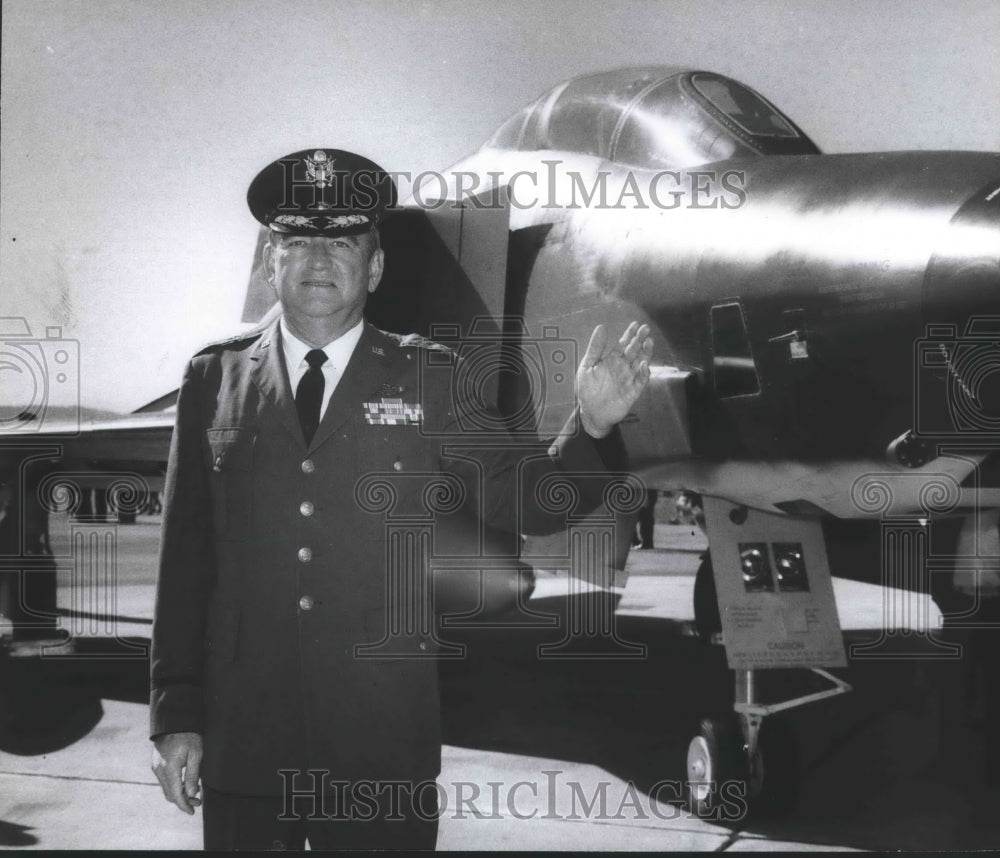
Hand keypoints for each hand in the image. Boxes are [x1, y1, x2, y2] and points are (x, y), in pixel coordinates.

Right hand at [152, 731, 202, 813]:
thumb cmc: (188, 735)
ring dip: (179, 793)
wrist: (174, 721)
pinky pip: (164, 780)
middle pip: (170, 794)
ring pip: (166, 788)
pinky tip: (185, 782)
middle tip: (198, 801)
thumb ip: (192, 775)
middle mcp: (159, 770)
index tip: (192, 811)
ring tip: (194, 792)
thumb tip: (192, 794)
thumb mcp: (196, 753)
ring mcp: (156, 767)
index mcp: (169, 768)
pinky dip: (174, 785)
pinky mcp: (156, 764)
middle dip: (183, 800)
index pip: (175, 794)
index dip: (184, 805)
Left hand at [576, 322, 652, 437]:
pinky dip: (644, 374)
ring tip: (649, 342)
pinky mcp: (632, 392)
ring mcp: (629, 379)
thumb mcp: (588, 366)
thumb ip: (595, 347)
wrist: (590, 412)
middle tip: (645, 329)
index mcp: (613, 359)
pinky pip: (640, 382)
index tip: (635, 324)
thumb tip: (601, 327)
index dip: (630, 334)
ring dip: (645, 353)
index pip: (624, 344)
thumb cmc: (588, 389)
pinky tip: (644, 365)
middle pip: (634, 351)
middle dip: (640, 340)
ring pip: (640, 363)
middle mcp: (623, 367)